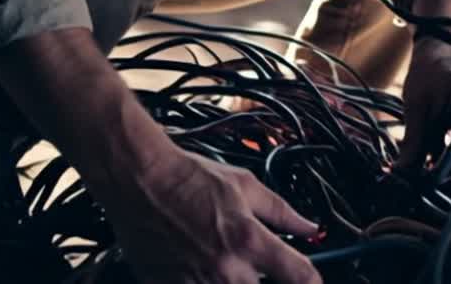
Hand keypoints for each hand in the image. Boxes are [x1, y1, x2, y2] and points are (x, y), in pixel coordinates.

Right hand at [101, 149, 322, 283]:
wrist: (138, 178)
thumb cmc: (187, 177)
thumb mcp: (244, 185)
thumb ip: (281, 211)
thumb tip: (309, 227)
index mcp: (247, 241)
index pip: (299, 276)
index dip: (312, 279)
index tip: (311, 277)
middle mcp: (224, 269)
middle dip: (264, 274)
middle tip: (250, 256)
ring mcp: (194, 283)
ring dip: (233, 278)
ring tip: (221, 256)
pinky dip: (203, 280)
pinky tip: (198, 263)